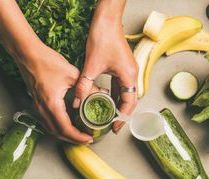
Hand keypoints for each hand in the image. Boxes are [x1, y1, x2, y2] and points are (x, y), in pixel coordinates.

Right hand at [16, 43, 93, 143]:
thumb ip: (86, 87)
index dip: (78, 137)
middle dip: (73, 140)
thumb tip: (100, 93)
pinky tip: (66, 123)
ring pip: (52, 129)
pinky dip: (58, 127)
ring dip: (64, 135)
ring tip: (77, 134)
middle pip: (58, 134)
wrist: (28, 55)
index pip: (66, 129)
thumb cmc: (46, 62)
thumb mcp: (71, 74)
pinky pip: (47, 122)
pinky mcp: (37, 103)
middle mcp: (43, 109)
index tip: (88, 138)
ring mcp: (39, 108)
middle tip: (85, 139)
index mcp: (53, 105)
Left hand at [73, 5, 137, 132]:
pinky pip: (121, 85)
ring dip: (117, 105)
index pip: (129, 104)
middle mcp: (132, 75)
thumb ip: (84, 85)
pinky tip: (105, 101)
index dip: (122, 118)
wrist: (107, 19)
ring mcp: (128, 70)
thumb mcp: (91, 65)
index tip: (115, 128)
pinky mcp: (122, 67)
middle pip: (129, 101)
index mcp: (129, 76)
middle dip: (121, 114)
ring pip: (125, 94)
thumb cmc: (103, 37)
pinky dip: (115, 95)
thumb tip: (77, 102)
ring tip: (107, 117)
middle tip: (110, 126)